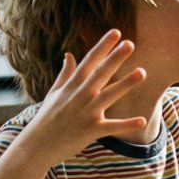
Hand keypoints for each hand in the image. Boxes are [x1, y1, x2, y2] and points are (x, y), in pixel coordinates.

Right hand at [23, 30, 147, 162]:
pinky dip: (126, 124)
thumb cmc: (46, 118)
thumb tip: (69, 55)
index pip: (89, 61)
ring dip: (125, 84)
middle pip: (100, 73)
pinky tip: (142, 120)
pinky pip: (112, 127)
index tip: (116, 32)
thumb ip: (65, 74)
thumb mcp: (54, 93)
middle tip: (130, 44)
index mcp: (72, 86)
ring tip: (142, 72)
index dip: (103, 46)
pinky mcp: (90, 130)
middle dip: (115, 58)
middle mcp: (80, 96)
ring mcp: (86, 112)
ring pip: (109, 95)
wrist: (36, 146)